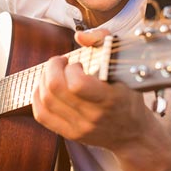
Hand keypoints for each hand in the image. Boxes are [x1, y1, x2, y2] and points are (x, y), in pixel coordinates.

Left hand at [31, 29, 155, 150]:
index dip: (71, 69)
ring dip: (44, 79)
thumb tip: (79, 36)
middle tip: (60, 63)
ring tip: (54, 73)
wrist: (133, 133)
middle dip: (52, 68)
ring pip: (46, 100)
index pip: (77, 84)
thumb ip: (104, 41)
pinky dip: (38, 97)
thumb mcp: (124, 66)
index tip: (78, 64)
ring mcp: (80, 128)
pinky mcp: (70, 134)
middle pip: (55, 89)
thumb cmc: (128, 96)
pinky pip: (42, 115)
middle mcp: (93, 116)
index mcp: (109, 99)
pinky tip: (45, 87)